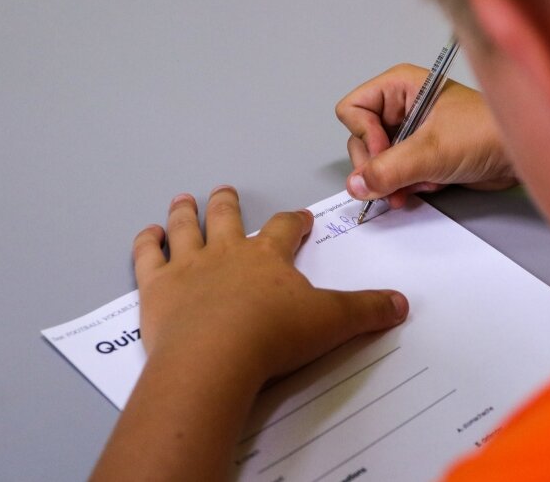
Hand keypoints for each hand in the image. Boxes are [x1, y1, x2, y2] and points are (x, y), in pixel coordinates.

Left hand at [133, 186, 408, 382]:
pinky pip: (148, 257)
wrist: (216, 358)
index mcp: (267, 256)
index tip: (300, 218)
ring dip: (185, 212)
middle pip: (227, 217)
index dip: (294, 221)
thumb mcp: (332, 323)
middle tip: (226, 191)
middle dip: (228, 203)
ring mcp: (188, 267)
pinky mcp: (157, 289)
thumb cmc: (274, 337)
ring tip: (184, 199)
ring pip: (185, 229)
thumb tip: (402, 304)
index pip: (285, 228)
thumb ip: (367, 311)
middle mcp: (227, 252)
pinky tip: (147, 234)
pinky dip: (146, 243)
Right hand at [336, 63, 517, 207]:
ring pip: (378, 162)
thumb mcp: (432, 150)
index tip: (385, 154)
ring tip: (416, 186)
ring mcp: (411, 133)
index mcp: (400, 87)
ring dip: (393, 181)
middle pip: (361, 140)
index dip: (364, 136)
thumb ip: (389, 169)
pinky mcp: (422, 155)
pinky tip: (429, 185)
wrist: (523, 155)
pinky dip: (407, 186)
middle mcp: (402, 107)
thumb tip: (356, 185)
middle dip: (378, 166)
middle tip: (394, 181)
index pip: (353, 110)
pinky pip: (396, 174)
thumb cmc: (488, 133)